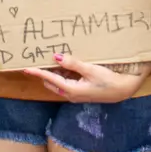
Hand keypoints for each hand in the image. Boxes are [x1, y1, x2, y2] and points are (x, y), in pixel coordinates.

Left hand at [22, 53, 149, 103]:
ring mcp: (76, 94)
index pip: (50, 79)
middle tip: (37, 59)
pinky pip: (66, 82)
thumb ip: (73, 64)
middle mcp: (70, 94)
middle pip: (51, 82)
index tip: (26, 68)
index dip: (38, 72)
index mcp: (71, 89)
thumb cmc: (109, 80)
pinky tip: (64, 65)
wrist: (123, 90)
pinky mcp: (81, 91)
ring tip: (49, 60)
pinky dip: (62, 74)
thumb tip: (56, 57)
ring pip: (58, 83)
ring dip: (53, 73)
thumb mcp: (91, 70)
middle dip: (43, 72)